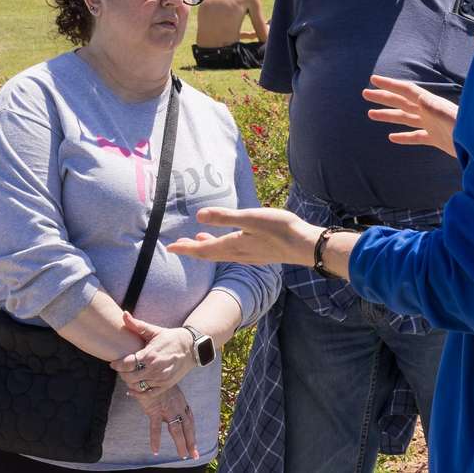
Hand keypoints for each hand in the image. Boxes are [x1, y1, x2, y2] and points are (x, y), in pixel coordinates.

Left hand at [110, 313, 193, 398]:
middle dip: (122, 373)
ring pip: (137, 386)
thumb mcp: (154, 331)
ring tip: (128, 375)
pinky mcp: (166, 385)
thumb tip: (124, 314)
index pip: (126, 364)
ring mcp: (161, 378)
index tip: (113, 363)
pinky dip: (138, 394)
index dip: (117, 365)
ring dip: (129, 382)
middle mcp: (155, 368)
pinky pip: (148, 394)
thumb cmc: (171, 338)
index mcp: (150, 354)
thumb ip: (137, 325)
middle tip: (121, 369)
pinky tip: (132, 389)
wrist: (192, 347)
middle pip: (129, 377)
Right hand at [133, 381, 197, 459]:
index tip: (195, 444)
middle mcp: (177, 407)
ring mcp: (167, 409)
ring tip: (182, 455)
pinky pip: (155, 428)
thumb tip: (170, 413)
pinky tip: (155, 451)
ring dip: (181, 443)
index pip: (190, 420)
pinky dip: (155, 440)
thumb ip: (171, 402)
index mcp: (181, 403)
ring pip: (176, 430)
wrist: (149, 372)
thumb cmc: (157, 382)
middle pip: (187, 427)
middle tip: (195, 455)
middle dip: (192, 442)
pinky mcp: (155, 410)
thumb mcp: (169, 392)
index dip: (193, 433)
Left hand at [170, 208, 322, 266]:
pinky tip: (225, 241)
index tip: (170, 248)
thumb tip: (198, 217)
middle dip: (192, 250)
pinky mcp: (258, 253)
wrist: (304, 245)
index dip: (185, 249)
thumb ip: (225, 218)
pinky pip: (231, 252)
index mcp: (233, 246)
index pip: (203, 250)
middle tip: (177, 246)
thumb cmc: (280, 229)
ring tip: (196, 242)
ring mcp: (249, 255)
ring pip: (220, 254)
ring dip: (206, 248)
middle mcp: (238, 254)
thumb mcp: (250, 219)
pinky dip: (220, 247)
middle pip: (209, 254)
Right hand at [365, 76, 458, 156]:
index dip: (390, 84)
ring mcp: (432, 125)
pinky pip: (415, 137)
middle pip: (402, 103)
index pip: (407, 91)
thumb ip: (436, 108)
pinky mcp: (436, 140)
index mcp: (431, 104)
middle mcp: (430, 112)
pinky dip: (403, 137)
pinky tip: (391, 137)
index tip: (373, 79)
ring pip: (405, 119)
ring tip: (370, 114)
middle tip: (365, 94)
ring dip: (389, 116)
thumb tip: (420, 98)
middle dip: (384, 98)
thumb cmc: (467, 129)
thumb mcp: (450, 117)